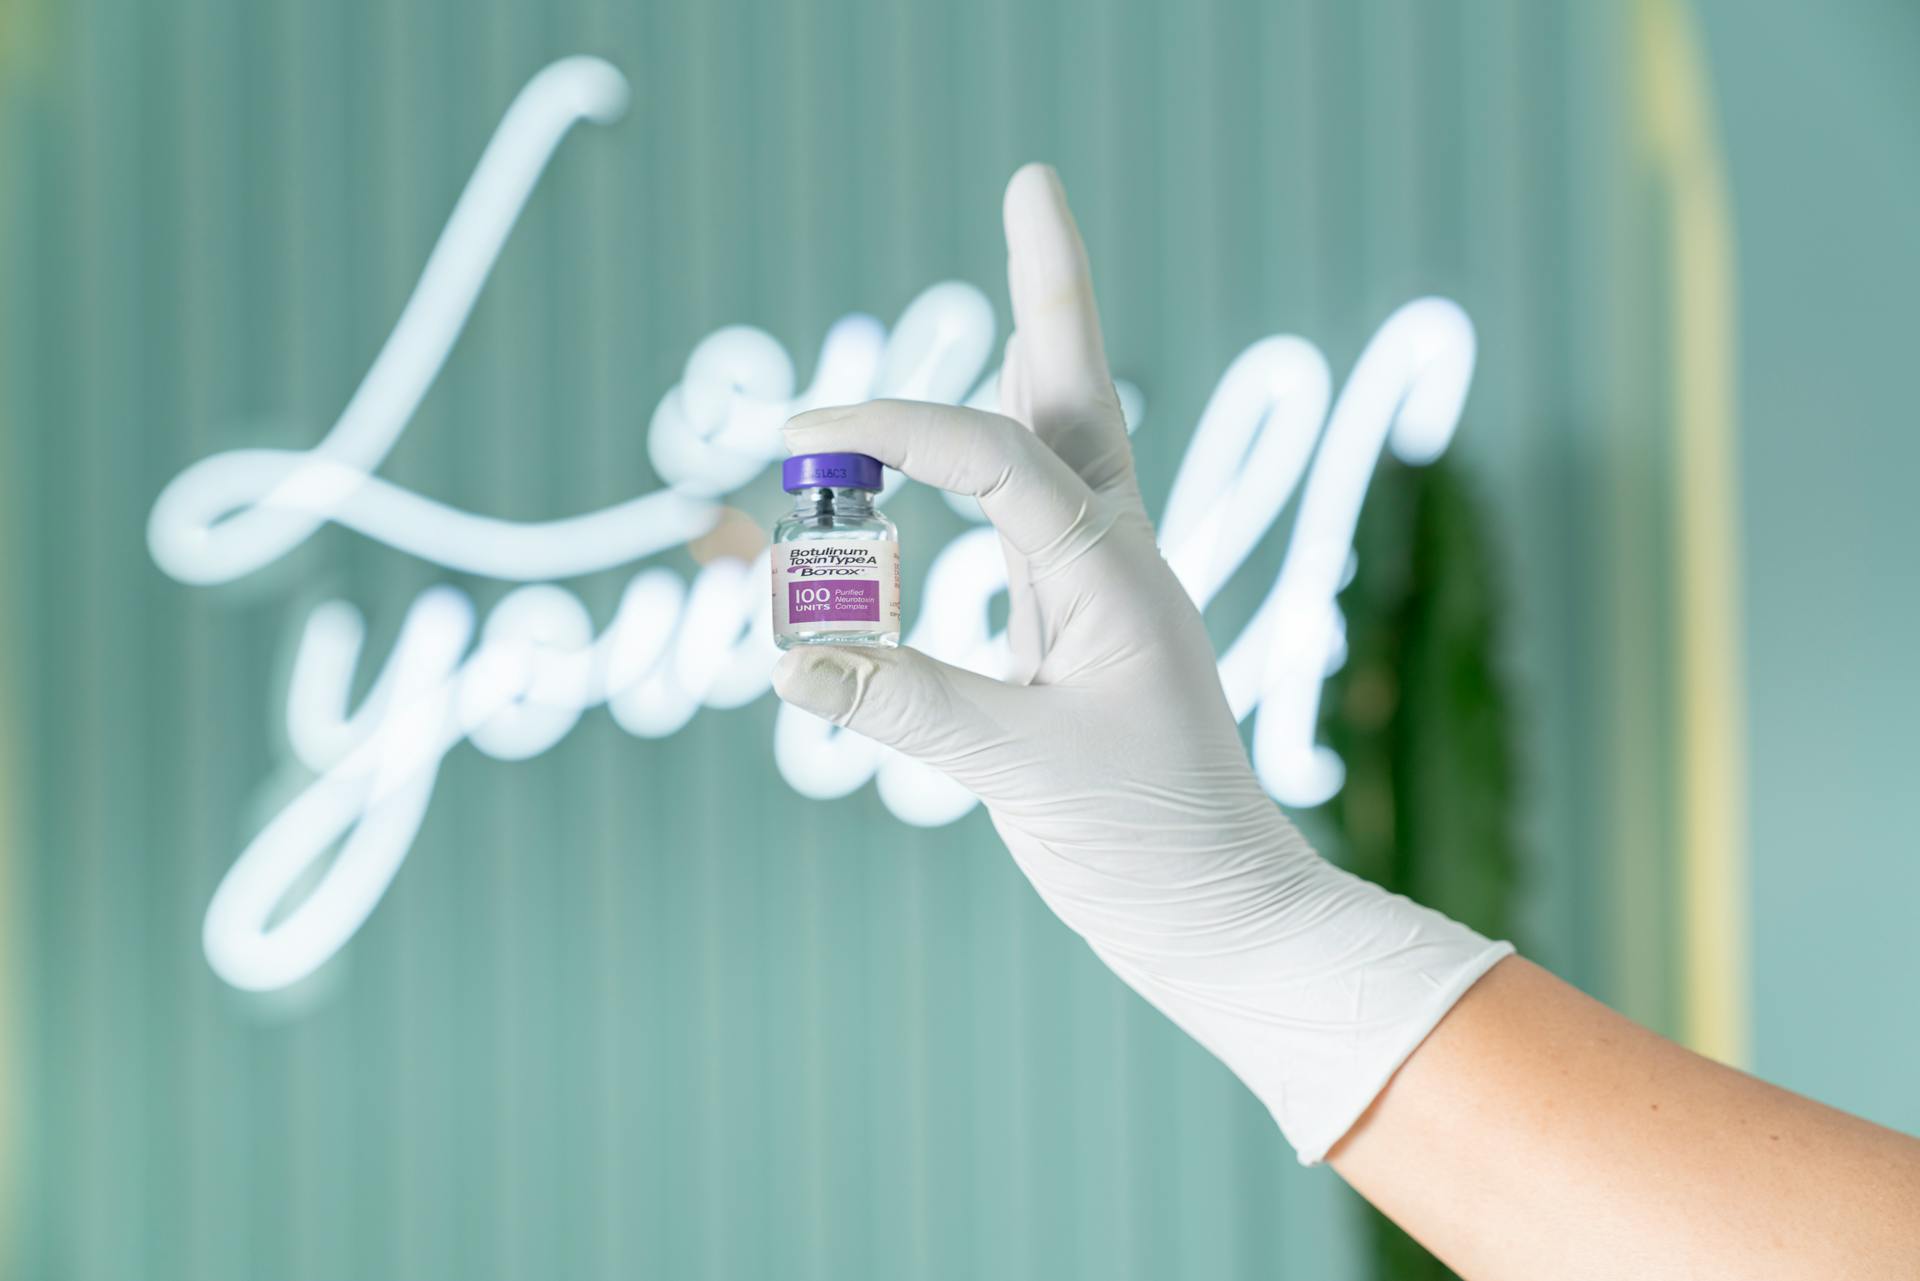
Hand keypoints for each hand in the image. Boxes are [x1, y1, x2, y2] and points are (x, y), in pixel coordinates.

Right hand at [774, 163, 1508, 1161]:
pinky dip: (984, 475)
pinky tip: (972, 458)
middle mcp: (1113, 560)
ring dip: (1026, 359)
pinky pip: (1023, 528)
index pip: (996, 454)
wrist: (1224, 915)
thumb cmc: (1151, 845)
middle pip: (1071, 394)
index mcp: (1113, 573)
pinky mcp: (1075, 639)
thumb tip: (790, 653)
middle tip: (1034, 182)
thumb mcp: (1025, 773)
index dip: (895, 426)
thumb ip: (909, 703)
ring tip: (1027, 273)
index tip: (797, 432)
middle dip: (1048, 287)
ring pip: (1056, 449)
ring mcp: (1099, 595)